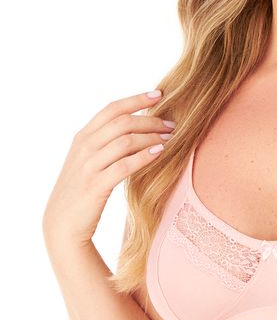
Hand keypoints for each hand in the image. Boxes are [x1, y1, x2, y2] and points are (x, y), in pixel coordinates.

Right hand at [42, 90, 175, 248]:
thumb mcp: (89, 159)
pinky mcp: (95, 186)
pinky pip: (124, 166)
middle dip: (151, 120)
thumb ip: (106, 141)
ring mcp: (88, 166)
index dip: (136, 99)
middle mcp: (84, 147)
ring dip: (152, 137)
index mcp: (83, 137)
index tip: (158, 94)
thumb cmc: (82, 189)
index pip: (112, 109)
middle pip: (122, 122)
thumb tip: (137, 124)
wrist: (62, 225)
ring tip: (171, 139)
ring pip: (125, 141)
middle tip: (172, 125)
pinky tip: (160, 152)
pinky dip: (144, 156)